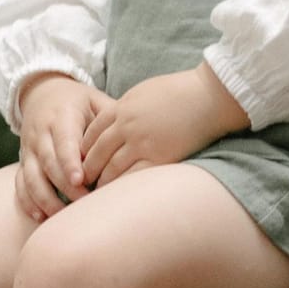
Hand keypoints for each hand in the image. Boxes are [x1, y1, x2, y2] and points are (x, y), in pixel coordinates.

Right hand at [16, 72, 115, 220]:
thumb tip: (133, 136)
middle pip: (48, 163)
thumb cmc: (77, 101)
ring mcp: (29, 149)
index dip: (70, 161)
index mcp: (61, 117)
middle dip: (64, 186)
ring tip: (64, 216)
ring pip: (31, 178)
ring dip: (45, 199)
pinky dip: (27, 202)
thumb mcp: (94, 100)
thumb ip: (110, 117)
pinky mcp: (23, 162)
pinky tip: (40, 217)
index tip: (80, 180)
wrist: (42, 94)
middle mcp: (41, 134)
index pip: (64, 141)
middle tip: (85, 204)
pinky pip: (20, 184)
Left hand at [80, 64, 248, 187]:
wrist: (208, 95)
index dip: (83, 149)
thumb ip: (128, 108)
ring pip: (111, 167)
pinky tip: (119, 196)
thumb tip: (119, 118)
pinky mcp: (159, 156)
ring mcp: (141, 142)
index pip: (92, 132)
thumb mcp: (145, 92)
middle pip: (97, 152)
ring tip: (98, 193)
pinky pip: (133, 176)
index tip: (80, 161)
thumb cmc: (181, 91)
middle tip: (82, 182)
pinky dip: (123, 187)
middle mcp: (126, 126)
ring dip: (102, 182)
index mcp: (122, 108)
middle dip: (87, 169)